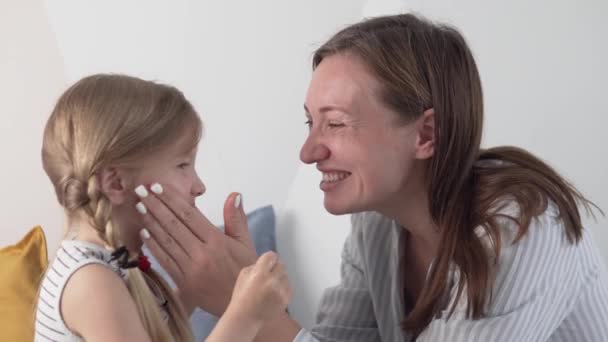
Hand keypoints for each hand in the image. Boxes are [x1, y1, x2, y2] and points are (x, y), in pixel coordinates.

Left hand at [135, 183, 256, 315]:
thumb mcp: (245, 243)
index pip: (189, 215)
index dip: (172, 199)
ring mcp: (191, 269)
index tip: (158, 186)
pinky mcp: (184, 283)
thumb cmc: (245, 270)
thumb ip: (236, 218)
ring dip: (150, 222)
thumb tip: (234, 195)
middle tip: (141, 191)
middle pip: (174, 225)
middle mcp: (202, 253)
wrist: (245, 303)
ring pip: (166, 241)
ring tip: (139, 207)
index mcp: (217, 241)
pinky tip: (144, 233)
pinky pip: (165, 260)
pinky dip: (153, 246)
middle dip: (156, 205)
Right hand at [226, 251, 290, 325]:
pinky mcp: (285, 299)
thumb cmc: (242, 296)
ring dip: (279, 279)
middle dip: (274, 269)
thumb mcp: (243, 275)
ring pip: (286, 276)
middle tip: (267, 276)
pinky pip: (289, 287)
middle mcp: (272, 281)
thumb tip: (268, 261)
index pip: (272, 256)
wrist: (246, 317)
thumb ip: (256, 265)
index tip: (267, 264)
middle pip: (281, 265)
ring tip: (269, 288)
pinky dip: (283, 289)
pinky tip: (273, 294)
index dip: (269, 259)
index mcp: (259, 273)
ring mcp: (280, 291)